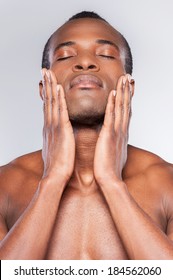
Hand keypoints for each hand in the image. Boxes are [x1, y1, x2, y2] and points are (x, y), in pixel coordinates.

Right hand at [41, 69, 74, 185]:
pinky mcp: (61, 130)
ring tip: (49, 73)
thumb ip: (57, 138)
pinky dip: (58, 98)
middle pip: (47, 101)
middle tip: (45, 71)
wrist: (56, 176)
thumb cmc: (58, 164)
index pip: (48, 107)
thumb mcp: (56, 147)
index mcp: (50, 129)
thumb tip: (58, 135)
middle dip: (46, 85)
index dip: (47, 93)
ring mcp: (54, 127)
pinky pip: (60, 111)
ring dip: (50, 86)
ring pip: (51, 102)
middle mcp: (50, 125)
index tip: (47, 82)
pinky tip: (58, 88)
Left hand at [94, 74, 133, 185]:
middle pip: (126, 107)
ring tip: (124, 79)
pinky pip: (111, 117)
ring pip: (121, 108)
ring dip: (122, 93)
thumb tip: (112, 139)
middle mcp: (121, 130)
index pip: (125, 112)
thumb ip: (113, 141)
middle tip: (128, 77)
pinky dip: (113, 105)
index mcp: (121, 133)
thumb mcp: (112, 150)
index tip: (128, 87)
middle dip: (127, 91)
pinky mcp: (109, 136)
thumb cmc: (108, 167)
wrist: (109, 179)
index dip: (127, 99)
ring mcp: (116, 132)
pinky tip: (113, 94)